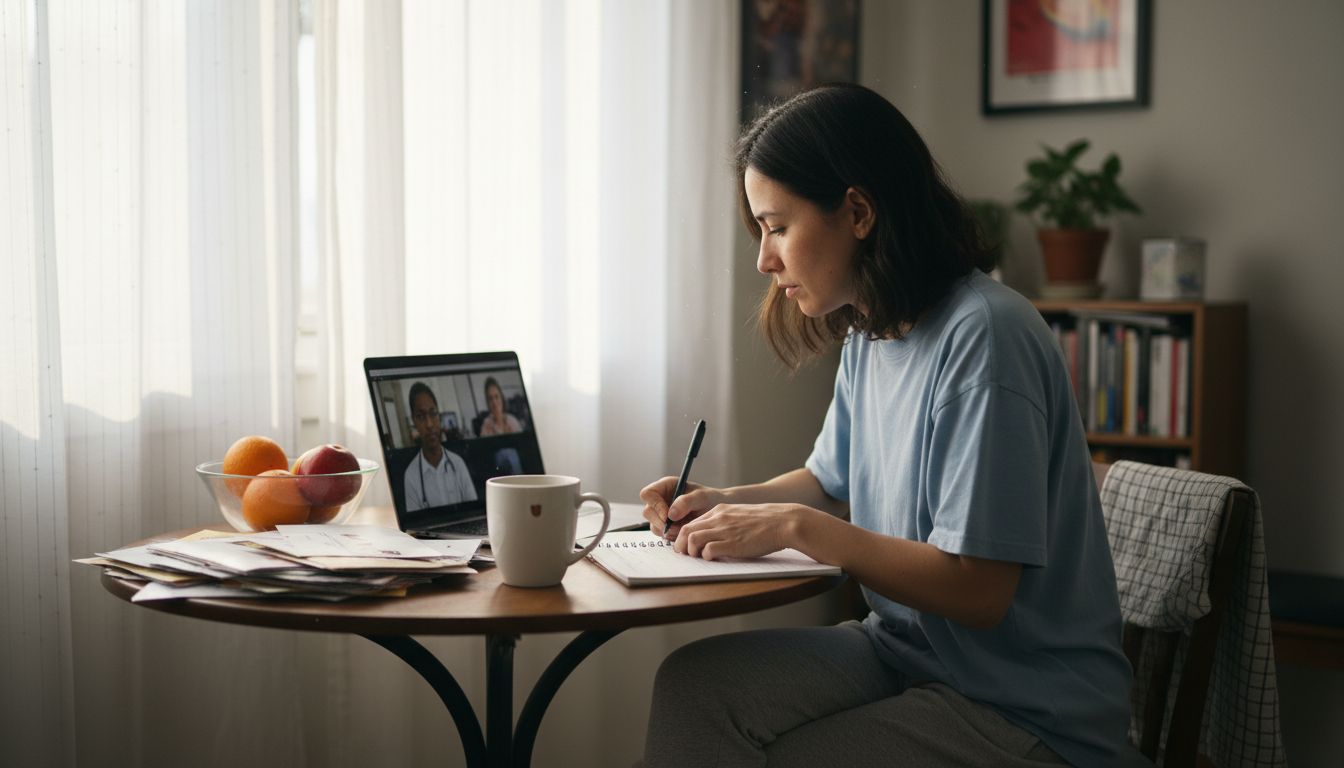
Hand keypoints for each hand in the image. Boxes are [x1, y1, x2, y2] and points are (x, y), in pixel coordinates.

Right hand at [639, 476, 727, 538]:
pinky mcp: (665, 526)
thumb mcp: (701, 497)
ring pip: (653, 525)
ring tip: (684, 529)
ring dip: (667, 531)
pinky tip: (683, 532)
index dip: (654, 505)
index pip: (648, 494)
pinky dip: (671, 536)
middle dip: (660, 522)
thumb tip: (670, 515)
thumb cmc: (709, 499)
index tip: (667, 516)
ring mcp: (661, 514)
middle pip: (648, 512)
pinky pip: (662, 534)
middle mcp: (660, 499)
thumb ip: (686, 502)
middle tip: (676, 528)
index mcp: (665, 486)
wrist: (716, 512)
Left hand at [674, 503, 810, 560]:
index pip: (692, 522)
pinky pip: (708, 551)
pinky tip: (714, 559)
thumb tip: (712, 537)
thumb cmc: (765, 522)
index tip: (685, 545)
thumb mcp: (740, 515)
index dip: (683, 536)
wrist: (783, 522)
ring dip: (691, 552)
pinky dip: (706, 557)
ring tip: (699, 558)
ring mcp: (724, 531)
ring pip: (692, 539)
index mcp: (720, 511)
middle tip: (685, 555)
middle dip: (680, 545)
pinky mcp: (732, 544)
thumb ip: (725, 522)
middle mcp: (718, 519)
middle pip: (685, 530)